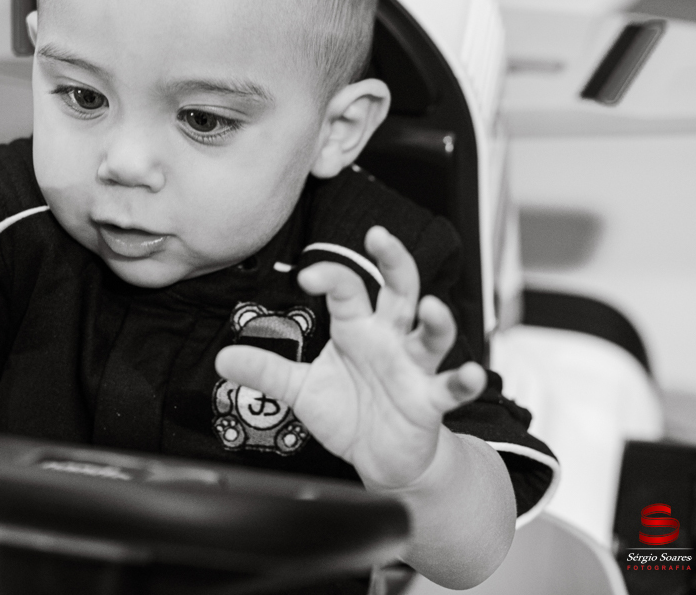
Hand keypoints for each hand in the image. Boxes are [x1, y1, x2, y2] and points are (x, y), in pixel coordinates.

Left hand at [215, 225, 485, 489]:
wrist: (384, 460)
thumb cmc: (350, 414)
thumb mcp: (302, 391)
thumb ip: (266, 372)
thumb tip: (222, 359)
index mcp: (358, 328)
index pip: (346, 289)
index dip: (328, 277)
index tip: (305, 277)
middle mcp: (389, 340)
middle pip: (398, 290)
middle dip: (394, 261)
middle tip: (380, 236)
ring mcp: (414, 369)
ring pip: (431, 335)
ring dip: (435, 320)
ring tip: (431, 307)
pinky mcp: (430, 402)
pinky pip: (451, 388)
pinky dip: (465, 381)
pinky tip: (472, 374)